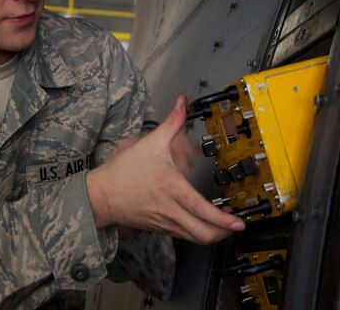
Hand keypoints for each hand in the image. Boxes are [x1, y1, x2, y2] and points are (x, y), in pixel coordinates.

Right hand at [86, 94, 244, 244]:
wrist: (101, 195)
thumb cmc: (124, 172)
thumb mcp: (150, 142)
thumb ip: (172, 122)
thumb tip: (182, 103)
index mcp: (171, 188)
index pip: (202, 211)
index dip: (223, 220)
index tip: (238, 222)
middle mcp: (170, 209)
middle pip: (203, 233)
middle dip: (223, 233)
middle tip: (235, 225)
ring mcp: (165, 222)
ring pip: (195, 238)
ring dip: (213, 234)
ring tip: (224, 225)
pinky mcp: (160, 227)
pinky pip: (184, 236)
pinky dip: (198, 232)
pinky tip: (202, 222)